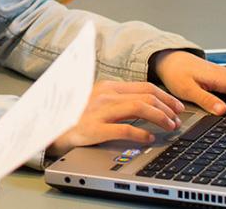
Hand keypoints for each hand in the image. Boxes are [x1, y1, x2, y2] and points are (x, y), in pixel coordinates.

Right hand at [47, 81, 186, 157]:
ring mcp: (99, 110)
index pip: (144, 87)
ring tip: (169, 127)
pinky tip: (149, 139)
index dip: (164, 96)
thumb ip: (117, 99)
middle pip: (145, 96)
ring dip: (159, 117)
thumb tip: (145, 104)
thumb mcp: (96, 99)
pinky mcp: (94, 128)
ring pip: (139, 108)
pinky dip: (141, 133)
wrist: (48, 127)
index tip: (176, 106)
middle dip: (167, 107)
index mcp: (107, 86)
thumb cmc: (74, 115)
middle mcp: (104, 95)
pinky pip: (124, 129)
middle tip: (177, 119)